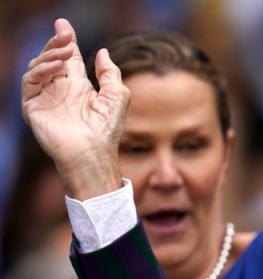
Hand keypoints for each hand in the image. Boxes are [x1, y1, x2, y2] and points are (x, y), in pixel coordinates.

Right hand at [21, 18, 127, 197]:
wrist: (93, 153)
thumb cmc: (107, 130)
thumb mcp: (116, 96)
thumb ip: (110, 73)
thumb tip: (102, 51)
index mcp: (78, 87)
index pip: (69, 59)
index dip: (66, 41)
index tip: (64, 24)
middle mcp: (60, 90)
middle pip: (52, 58)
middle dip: (56, 42)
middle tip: (64, 32)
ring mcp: (45, 97)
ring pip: (39, 66)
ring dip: (50, 54)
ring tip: (65, 50)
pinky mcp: (33, 106)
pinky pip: (30, 81)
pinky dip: (40, 70)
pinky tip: (55, 66)